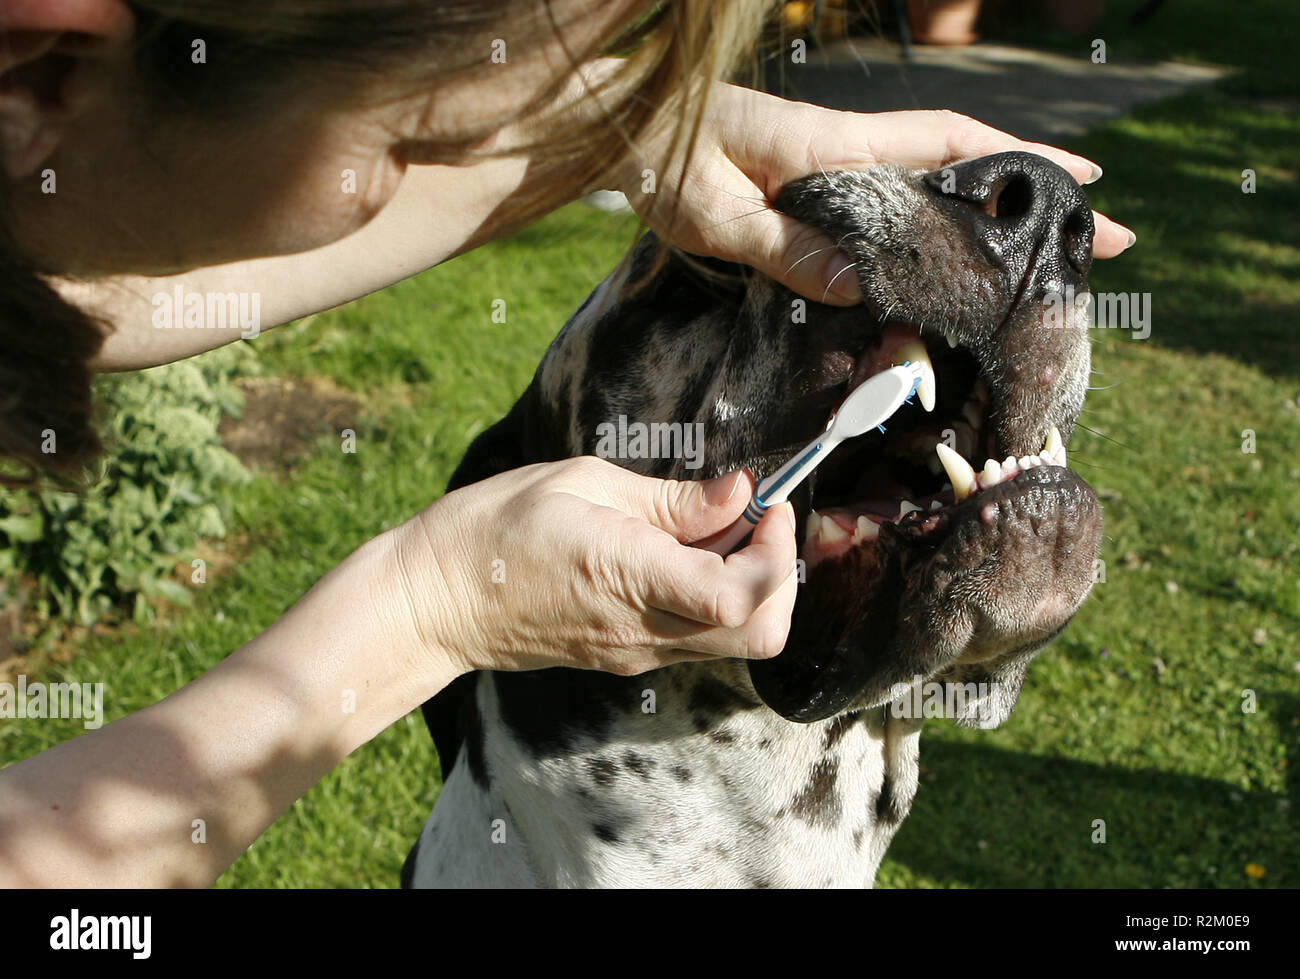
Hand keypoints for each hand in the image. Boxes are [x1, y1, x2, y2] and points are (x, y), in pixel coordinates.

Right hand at [390, 458, 797, 676]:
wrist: (436, 603)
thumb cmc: (495, 527)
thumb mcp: (580, 482)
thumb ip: (670, 498)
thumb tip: (738, 494)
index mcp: (628, 575)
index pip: (739, 597)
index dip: (775, 552)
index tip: (766, 505)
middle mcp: (641, 629)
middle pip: (760, 634)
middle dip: (781, 574)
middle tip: (756, 520)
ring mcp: (635, 652)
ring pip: (736, 640)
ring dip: (751, 585)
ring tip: (713, 529)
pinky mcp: (627, 658)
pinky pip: (698, 637)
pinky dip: (715, 597)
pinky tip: (681, 552)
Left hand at [616, 84, 1134, 305]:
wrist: (622, 130)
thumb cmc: (662, 162)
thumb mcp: (715, 213)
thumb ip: (783, 247)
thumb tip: (859, 285)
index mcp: (835, 146)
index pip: (948, 144)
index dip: (1022, 159)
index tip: (1088, 180)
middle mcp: (848, 150)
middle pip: (961, 166)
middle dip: (1032, 199)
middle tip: (1099, 240)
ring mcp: (834, 165)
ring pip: (933, 186)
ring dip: (990, 216)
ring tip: (1045, 259)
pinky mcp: (814, 182)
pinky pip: (892, 203)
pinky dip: (934, 224)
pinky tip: (949, 258)